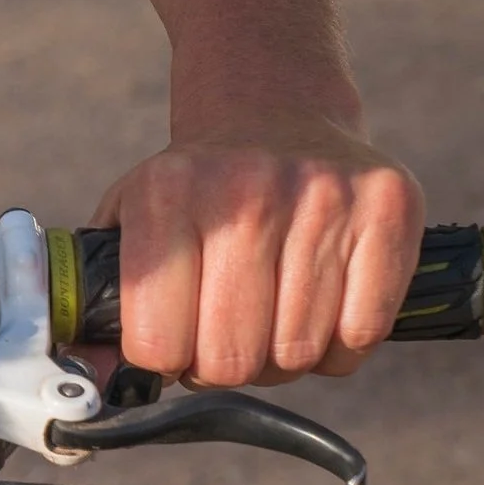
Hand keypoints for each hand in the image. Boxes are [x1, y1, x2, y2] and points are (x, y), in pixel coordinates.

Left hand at [94, 114, 424, 386]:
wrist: (269, 105)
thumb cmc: (196, 183)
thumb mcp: (133, 216)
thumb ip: (106, 296)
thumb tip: (97, 379)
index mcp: (166, 192)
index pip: (159, 339)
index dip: (166, 359)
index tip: (175, 341)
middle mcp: (244, 191)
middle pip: (233, 359)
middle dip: (226, 365)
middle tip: (227, 333)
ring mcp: (321, 197)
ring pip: (300, 356)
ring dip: (284, 355)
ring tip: (272, 310)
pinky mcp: (386, 208)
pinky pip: (361, 337)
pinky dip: (341, 344)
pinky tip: (321, 302)